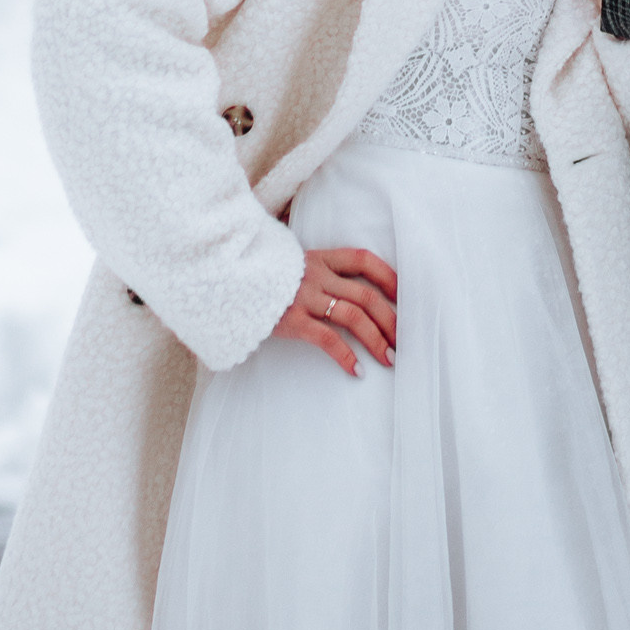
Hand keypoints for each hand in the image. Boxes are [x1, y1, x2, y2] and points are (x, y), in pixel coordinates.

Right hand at [274, 242, 397, 375]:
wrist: (226, 281)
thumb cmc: (262, 278)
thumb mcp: (292, 265)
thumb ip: (317, 271)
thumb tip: (345, 289)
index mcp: (320, 258)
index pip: (363, 260)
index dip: (388, 276)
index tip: (404, 296)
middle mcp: (316, 275)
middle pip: (366, 294)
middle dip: (390, 319)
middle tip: (402, 340)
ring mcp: (305, 297)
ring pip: (353, 316)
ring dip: (376, 339)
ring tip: (388, 359)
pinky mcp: (293, 320)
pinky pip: (328, 339)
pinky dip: (346, 356)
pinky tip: (357, 371)